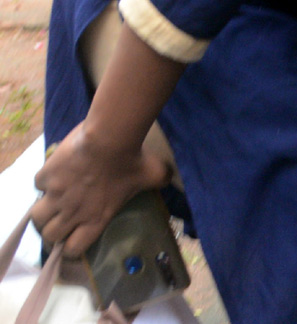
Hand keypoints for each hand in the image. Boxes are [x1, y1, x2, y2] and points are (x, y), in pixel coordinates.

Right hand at [32, 122, 171, 256]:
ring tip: (50, 205)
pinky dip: (45, 180)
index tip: (72, 242)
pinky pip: (38, 184)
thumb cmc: (133, 160)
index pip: (74, 249)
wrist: (110, 138)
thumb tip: (170, 179)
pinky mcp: (47, 175)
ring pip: (36, 216)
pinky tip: (54, 174)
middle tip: (59, 222)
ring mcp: (56, 195)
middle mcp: (73, 212)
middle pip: (50, 235)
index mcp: (96, 218)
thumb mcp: (154, 174)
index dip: (71, 248)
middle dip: (53, 232)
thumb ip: (160, 181)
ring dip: (43, 212)